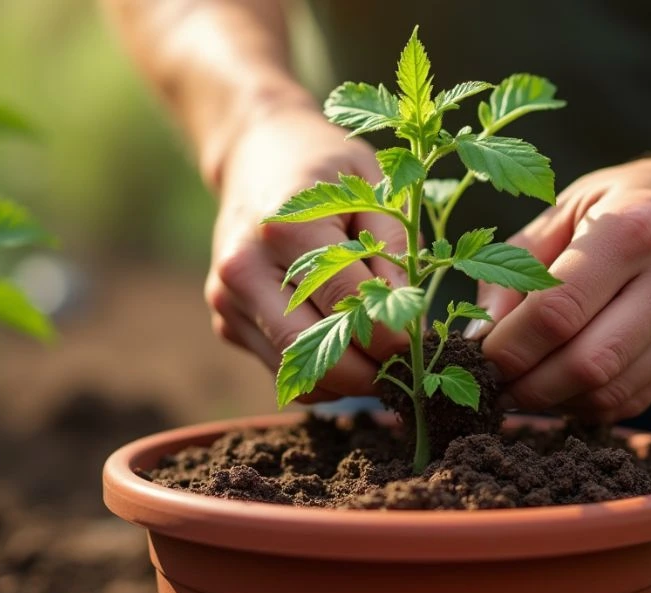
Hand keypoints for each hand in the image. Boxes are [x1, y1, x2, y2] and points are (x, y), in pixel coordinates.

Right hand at [205, 106, 406, 402]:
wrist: (255, 153)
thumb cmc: (325, 167)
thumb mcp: (371, 185)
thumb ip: (394, 248)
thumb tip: (409, 318)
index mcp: (284, 226)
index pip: (346, 303)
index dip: (392, 335)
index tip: (425, 345)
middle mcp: (245, 268)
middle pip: (313, 352)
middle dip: (369, 373)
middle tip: (409, 371)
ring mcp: (227, 299)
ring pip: (296, 373)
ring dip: (346, 381)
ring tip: (384, 362)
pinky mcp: (225, 321)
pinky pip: (282, 369)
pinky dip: (321, 374)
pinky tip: (348, 348)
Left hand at [474, 148, 650, 420]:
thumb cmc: (638, 199)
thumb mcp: (574, 204)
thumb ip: (517, 264)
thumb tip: (477, 337)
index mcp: (633, 229)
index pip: (555, 313)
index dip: (506, 348)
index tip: (475, 357)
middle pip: (584, 364)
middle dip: (525, 387)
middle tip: (492, 384)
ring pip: (610, 392)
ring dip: (554, 402)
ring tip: (523, 387)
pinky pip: (636, 399)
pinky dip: (590, 403)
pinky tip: (566, 386)